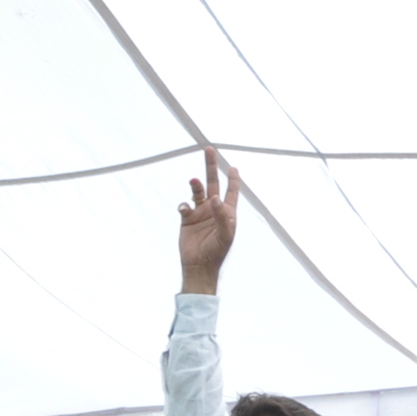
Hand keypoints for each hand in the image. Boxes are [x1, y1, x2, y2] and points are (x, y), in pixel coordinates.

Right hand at [177, 146, 239, 293]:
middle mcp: (213, 209)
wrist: (199, 265)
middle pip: (213, 183)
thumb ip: (222, 216)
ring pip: (197, 192)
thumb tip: (216, 198)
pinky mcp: (187, 219)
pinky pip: (184, 206)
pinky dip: (183, 205)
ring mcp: (200, 213)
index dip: (233, 179)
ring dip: (195, 185)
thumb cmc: (217, 251)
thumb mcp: (225, 235)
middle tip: (209, 149)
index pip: (231, 191)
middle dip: (211, 167)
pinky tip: (184, 209)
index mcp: (227, 212)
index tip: (233, 166)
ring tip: (193, 180)